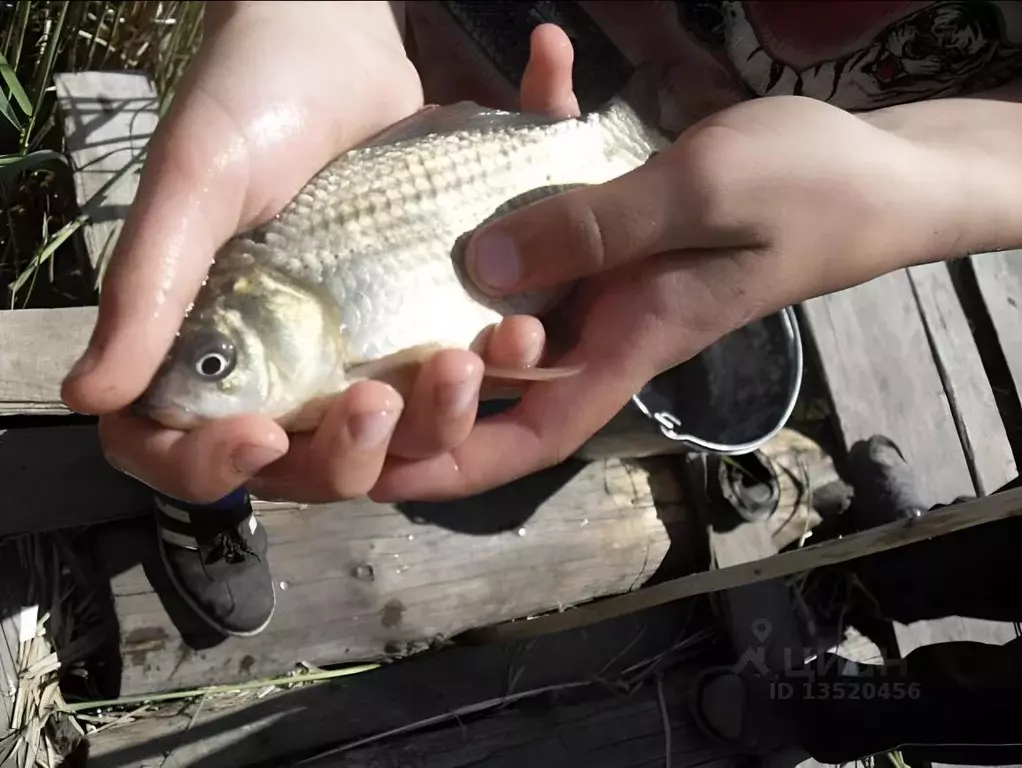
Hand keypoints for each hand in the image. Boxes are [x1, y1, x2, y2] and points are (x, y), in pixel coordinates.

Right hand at [60, 3, 549, 503]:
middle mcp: (290, 363)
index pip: (187, 448)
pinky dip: (500, 365)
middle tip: (377, 398)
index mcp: (211, 347)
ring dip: (440, 418)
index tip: (259, 434)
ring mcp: (366, 346)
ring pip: (403, 432)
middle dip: (354, 451)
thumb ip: (150, 285)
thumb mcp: (196, 183)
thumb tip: (87, 395)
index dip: (214, 468)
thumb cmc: (249, 98)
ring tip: (463, 362)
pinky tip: (522, 331)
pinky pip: (466, 369)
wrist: (339, 35)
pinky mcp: (429, 317)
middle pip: (316, 462)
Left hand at [371, 25, 964, 501]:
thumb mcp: (704, 198)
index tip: (372, 461)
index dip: (447, 459)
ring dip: (456, 234)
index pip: (525, 436)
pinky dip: (531, 141)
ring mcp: (602, 271)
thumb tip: (480, 269)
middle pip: (489, 368)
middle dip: (418, 352)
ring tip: (417, 160)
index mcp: (623, 342)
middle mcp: (599, 319)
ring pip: (504, 278)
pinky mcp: (609, 223)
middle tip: (358, 306)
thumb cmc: (811, 193)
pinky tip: (540, 68)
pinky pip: (550, 197)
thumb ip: (597, 230)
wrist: (875, 169)